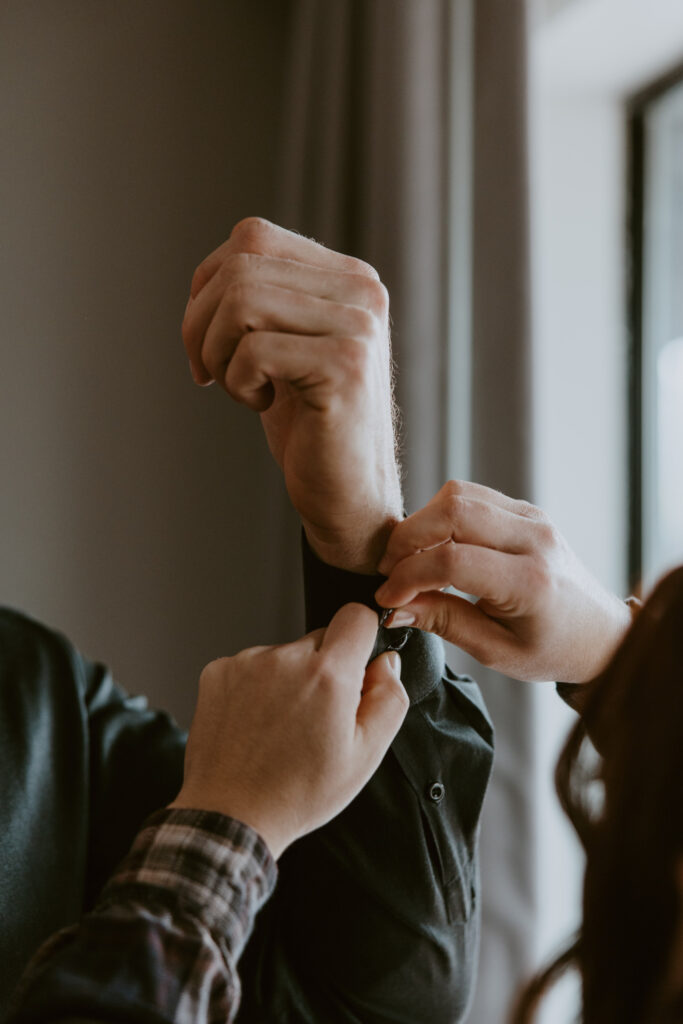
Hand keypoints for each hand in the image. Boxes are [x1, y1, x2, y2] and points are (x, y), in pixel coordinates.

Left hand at [169, 604, 407, 858]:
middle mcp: (284, 659)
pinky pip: (252, 665)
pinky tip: (258, 724)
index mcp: (327, 675)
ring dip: (290, 679)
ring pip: (286, 654)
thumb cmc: (297, 793)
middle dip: (327, 668)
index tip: (358, 663)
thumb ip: (389, 698)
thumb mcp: (365, 756)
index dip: (364, 636)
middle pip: (321, 638)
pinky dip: (258, 686)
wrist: (231, 815)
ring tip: (282, 728)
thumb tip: (387, 662)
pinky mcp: (218, 671)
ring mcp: (247, 663)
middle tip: (318, 716)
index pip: (356, 616)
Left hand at [182, 218, 402, 572]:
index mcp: (348, 278)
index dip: (207, 284)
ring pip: (242, 300)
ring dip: (217, 352)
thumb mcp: (282, 347)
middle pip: (241, 265)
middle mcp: (362, 292)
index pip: (252, 237)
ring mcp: (358, 327)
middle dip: (200, 323)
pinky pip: (254, 350)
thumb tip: (203, 277)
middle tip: (206, 372)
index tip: (207, 341)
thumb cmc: (309, 424)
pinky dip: (237, 382)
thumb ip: (261, 299)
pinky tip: (262, 405)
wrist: (348, 495)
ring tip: (238, 388)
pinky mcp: (346, 367)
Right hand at [374, 480, 631, 682]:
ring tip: (407, 559)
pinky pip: (472, 495)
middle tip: (389, 571)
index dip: (408, 576)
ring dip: (422, 523)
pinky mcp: (527, 510)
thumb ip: (443, 622)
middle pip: (453, 511)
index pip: (452, 561)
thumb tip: (394, 607)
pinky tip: (432, 546)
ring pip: (459, 494)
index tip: (387, 597)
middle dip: (407, 539)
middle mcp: (535, 541)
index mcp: (531, 584)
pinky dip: (442, 516)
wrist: (599, 633)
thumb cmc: (551, 649)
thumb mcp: (495, 651)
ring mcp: (533, 519)